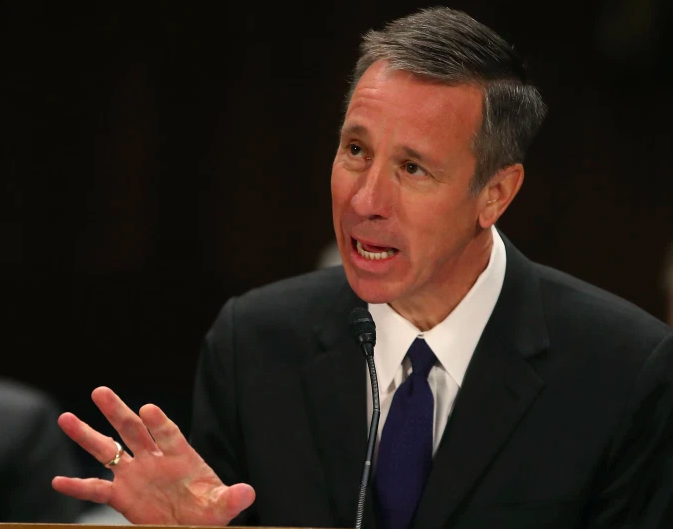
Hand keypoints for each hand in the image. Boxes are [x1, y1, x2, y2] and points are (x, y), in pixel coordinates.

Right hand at [52, 386, 254, 524]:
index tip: (148, 409)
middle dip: (118, 411)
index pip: (168, 434)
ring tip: (65, 418)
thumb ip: (232, 498)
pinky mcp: (122, 495)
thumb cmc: (208, 512)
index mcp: (180, 455)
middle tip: (100, 392)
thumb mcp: (222, 506)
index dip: (159, 422)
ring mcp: (136, 474)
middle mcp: (154, 459)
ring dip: (88, 435)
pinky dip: (77, 486)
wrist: (191, 525)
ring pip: (108, 450)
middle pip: (133, 430)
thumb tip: (248, 492)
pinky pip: (96, 489)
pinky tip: (57, 481)